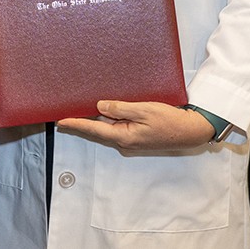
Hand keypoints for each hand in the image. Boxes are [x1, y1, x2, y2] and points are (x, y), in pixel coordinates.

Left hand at [56, 101, 214, 150]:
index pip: (93, 130)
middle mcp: (123, 142)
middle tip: (64, 114)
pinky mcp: (135, 137)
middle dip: (81, 123)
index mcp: (124, 137)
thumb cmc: (170, 121)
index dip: (75, 124)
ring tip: (80, 108)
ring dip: (95, 120)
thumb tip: (100, 107)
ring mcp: (129, 141)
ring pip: (107, 128)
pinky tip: (104, 110)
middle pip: (97, 131)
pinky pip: (116, 128)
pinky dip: (108, 120)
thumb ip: (121, 108)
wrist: (189, 132)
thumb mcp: (144, 110)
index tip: (60, 120)